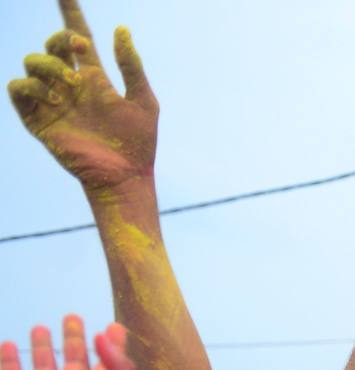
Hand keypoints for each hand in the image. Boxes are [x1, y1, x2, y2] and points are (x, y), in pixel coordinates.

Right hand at [0, 316, 133, 369]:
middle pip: (75, 355)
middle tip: (73, 317)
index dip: (113, 343)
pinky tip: (8, 344)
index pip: (110, 360)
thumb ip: (119, 368)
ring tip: (43, 327)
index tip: (115, 325)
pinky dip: (8, 359)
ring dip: (42, 344)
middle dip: (74, 336)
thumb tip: (104, 332)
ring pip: (43, 361)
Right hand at [8, 0, 156, 192]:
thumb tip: (121, 28)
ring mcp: (51, 100)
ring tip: (70, 85)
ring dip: (49, 65)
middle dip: (60, 39)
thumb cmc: (138, 143)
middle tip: (79, 50)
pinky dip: (30, 86)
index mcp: (93, 77)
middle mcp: (69, 84)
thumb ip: (131, 65)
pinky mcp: (37, 119)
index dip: (69, 12)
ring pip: (32, 62)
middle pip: (52, 45)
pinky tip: (53, 97)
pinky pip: (18, 89)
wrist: (125, 176)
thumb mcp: (143, 100)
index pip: (76, 36)